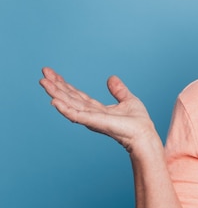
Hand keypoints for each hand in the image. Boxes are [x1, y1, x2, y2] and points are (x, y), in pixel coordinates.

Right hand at [39, 67, 159, 153]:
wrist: (144, 134)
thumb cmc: (138, 122)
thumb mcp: (128, 100)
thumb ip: (118, 90)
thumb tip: (111, 77)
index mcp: (97, 109)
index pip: (77, 95)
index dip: (65, 84)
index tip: (53, 73)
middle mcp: (91, 114)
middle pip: (69, 98)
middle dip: (56, 86)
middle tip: (43, 73)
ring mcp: (91, 118)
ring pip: (69, 104)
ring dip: (56, 94)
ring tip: (43, 82)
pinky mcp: (95, 122)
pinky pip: (76, 115)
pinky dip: (65, 109)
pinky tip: (54, 101)